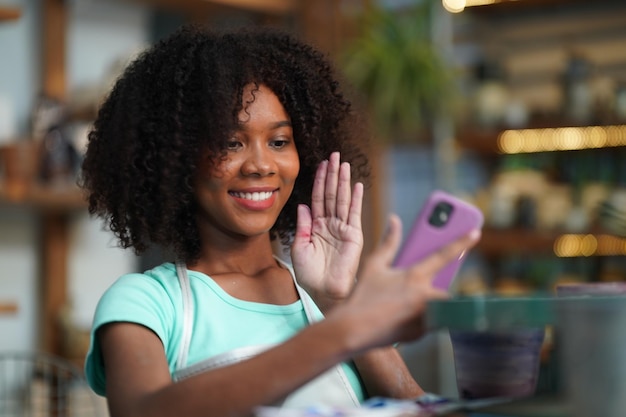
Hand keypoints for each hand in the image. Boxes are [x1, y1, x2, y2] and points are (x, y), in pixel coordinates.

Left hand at [291, 152, 363, 311]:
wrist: (324, 292)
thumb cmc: (310, 275)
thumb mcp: (299, 247)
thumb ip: (302, 225)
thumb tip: (303, 205)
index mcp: (316, 226)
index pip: (318, 198)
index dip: (319, 181)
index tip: (321, 164)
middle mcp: (330, 224)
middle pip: (331, 194)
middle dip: (332, 174)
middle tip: (334, 155)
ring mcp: (342, 228)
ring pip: (342, 199)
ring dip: (343, 181)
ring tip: (343, 164)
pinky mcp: (353, 235)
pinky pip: (354, 213)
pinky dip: (356, 199)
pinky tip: (357, 185)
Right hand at [330, 215, 480, 349]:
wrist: (353, 330)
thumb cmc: (362, 295)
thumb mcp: (374, 265)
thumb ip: (388, 243)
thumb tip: (394, 220)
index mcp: (415, 275)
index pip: (444, 255)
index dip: (461, 242)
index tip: (476, 233)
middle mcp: (425, 296)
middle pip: (445, 290)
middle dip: (436, 291)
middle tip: (416, 293)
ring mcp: (426, 316)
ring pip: (438, 309)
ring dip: (428, 308)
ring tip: (403, 309)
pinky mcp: (422, 333)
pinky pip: (428, 325)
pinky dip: (418, 322)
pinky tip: (397, 321)